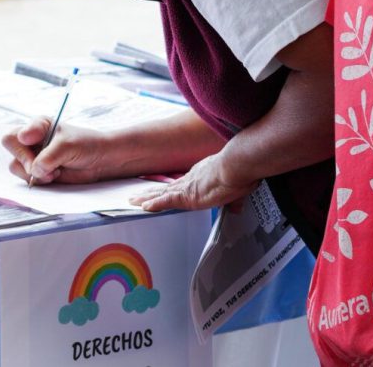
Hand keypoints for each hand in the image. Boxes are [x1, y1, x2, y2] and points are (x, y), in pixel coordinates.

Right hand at [2, 116, 133, 185]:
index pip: (16, 133)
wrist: (101, 161)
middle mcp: (32, 141)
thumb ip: (48, 157)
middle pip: (10, 148)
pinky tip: (55, 177)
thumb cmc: (87, 146)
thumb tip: (34, 170)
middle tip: (40, 167)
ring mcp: (33, 157)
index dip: (21, 140)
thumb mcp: (67, 147)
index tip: (32, 143)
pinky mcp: (38, 173)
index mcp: (38, 126)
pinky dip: (38, 181)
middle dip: (24, 160)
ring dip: (33, 173)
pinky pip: (26, 179)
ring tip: (54, 173)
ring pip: (16, 166)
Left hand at [128, 152, 255, 211]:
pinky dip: (154, 204)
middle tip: (137, 194)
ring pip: (161, 194)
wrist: (238, 165)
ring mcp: (187, 187)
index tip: (161, 189)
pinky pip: (165, 201)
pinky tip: (143, 207)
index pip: (181, 184)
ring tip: (132, 201)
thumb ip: (234, 200)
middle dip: (151, 192)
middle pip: (166, 188)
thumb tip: (236, 207)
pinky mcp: (187, 195)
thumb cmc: (240, 172)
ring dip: (146, 198)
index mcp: (201, 176)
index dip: (169, 188)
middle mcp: (191, 179)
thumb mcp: (237, 190)